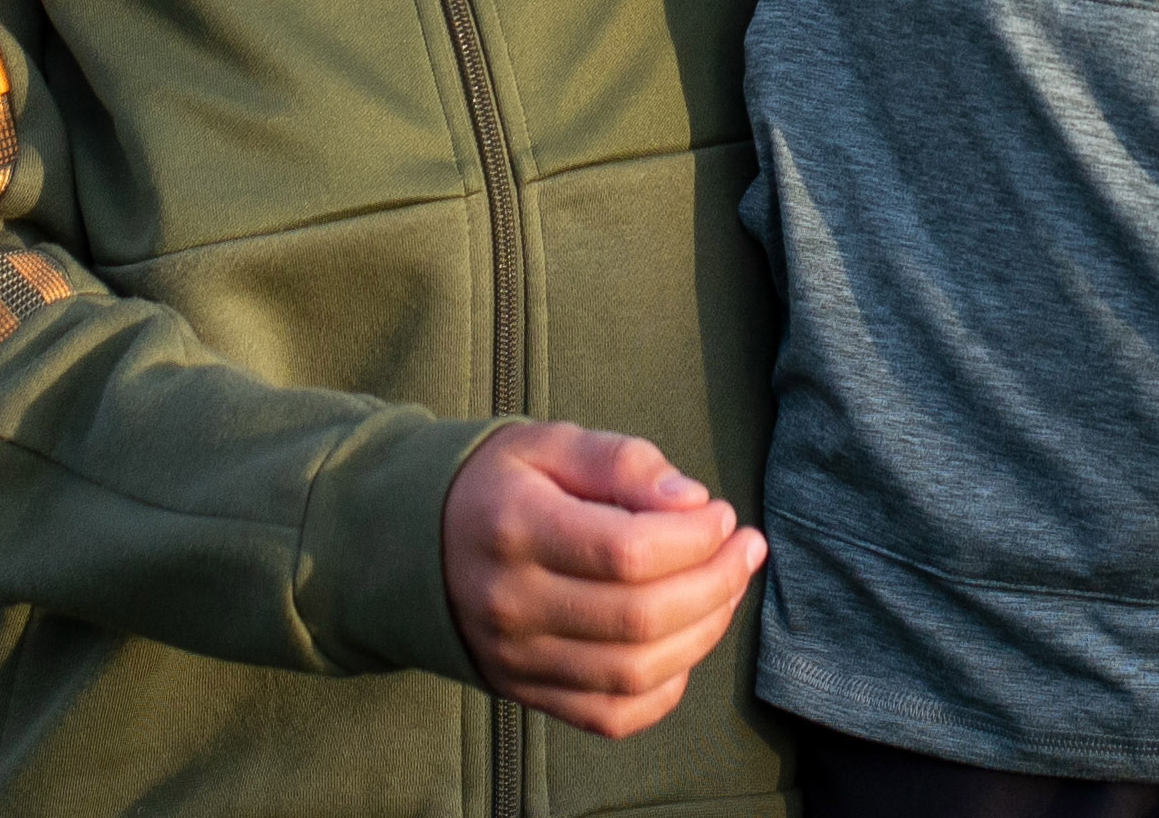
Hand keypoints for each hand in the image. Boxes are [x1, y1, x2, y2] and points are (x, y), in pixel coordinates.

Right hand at [442, 421, 765, 738]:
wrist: (413, 546)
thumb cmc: (497, 484)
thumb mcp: (549, 444)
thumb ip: (621, 461)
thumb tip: (692, 502)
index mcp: (514, 527)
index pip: (626, 551)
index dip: (693, 539)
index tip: (722, 515)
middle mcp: (512, 603)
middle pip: (639, 617)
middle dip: (715, 583)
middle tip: (745, 548)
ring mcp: (517, 659)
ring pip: (634, 672)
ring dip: (703, 632)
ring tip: (726, 589)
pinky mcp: (526, 692)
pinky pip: (612, 715)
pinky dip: (666, 688)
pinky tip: (685, 642)